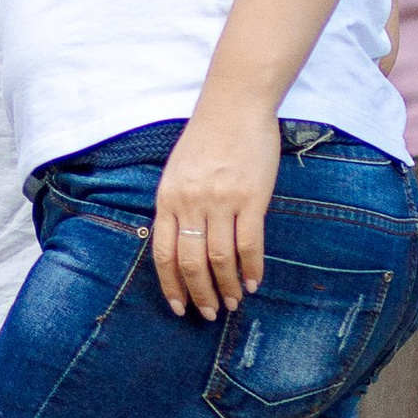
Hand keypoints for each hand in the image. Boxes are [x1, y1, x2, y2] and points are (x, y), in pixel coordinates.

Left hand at [154, 95, 280, 318]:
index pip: (163, 254)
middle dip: (200, 295)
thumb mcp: (177, 171)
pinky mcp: (250, 199)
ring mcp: (220, 201)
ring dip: (227, 287)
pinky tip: (254, 282)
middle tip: (211, 313)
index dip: (171, 285)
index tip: (179, 307)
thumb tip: (181, 244)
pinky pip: (250, 244)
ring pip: (220, 259)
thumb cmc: (207, 137)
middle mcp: (190, 203)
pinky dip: (252, 268)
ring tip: (234, 302)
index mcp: (168, 198)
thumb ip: (176, 205)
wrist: (235, 104)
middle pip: (191, 263)